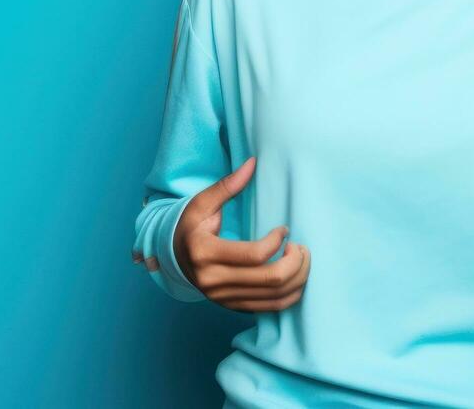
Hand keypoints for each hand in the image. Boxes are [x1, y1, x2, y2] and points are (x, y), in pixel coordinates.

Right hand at [171, 156, 310, 311]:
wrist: (173, 257)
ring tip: (301, 259)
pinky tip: (296, 278)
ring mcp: (222, 298)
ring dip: (298, 279)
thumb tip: (252, 163)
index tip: (284, 229)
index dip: (277, 241)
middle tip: (301, 247)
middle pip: (270, 279)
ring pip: (274, 297)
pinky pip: (269, 309)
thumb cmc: (191, 226)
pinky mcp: (231, 306)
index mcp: (205, 253)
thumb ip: (227, 185)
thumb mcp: (202, 203)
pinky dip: (289, 296)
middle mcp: (213, 281)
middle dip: (296, 262)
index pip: (254, 254)